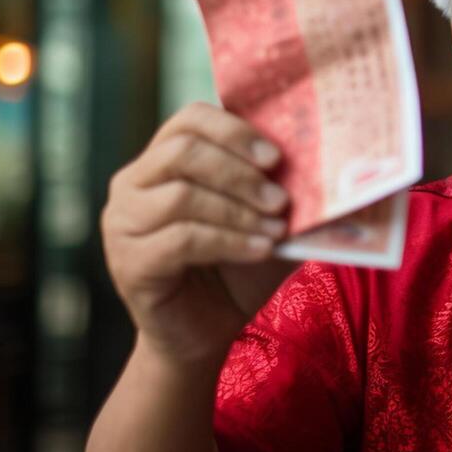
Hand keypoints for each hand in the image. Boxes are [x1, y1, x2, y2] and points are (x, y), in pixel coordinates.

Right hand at [102, 102, 296, 365]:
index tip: (276, 156)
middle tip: (281, 198)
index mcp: (162, 160)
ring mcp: (122, 223)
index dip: (234, 131)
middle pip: (183, 152)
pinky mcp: (128, 262)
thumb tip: (329, 165)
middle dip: (240, 172)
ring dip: (239, 211)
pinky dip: (229, 241)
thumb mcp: (266, 220)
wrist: (205, 331)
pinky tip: (261, 250)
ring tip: (277, 229)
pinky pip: (181, 239)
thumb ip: (282, 190)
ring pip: (182, 196)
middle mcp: (132, 184)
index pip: (189, 120)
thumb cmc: (236, 268)